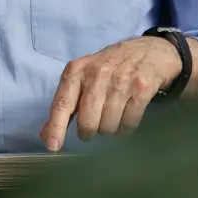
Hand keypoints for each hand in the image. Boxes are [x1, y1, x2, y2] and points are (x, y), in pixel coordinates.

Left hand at [40, 36, 180, 151]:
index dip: (56, 127)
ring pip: (108, 125)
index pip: (62, 103)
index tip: (53, 146)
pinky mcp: (141, 88)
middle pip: (87, 121)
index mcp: (76, 71)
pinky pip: (129, 122)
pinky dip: (126, 128)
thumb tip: (46, 134)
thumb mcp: (83, 77)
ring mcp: (120, 81)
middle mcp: (96, 75)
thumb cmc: (110, 66)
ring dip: (109, 130)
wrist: (150, 50)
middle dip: (89, 131)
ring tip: (112, 119)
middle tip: (94, 127)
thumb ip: (65, 104)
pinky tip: (126, 119)